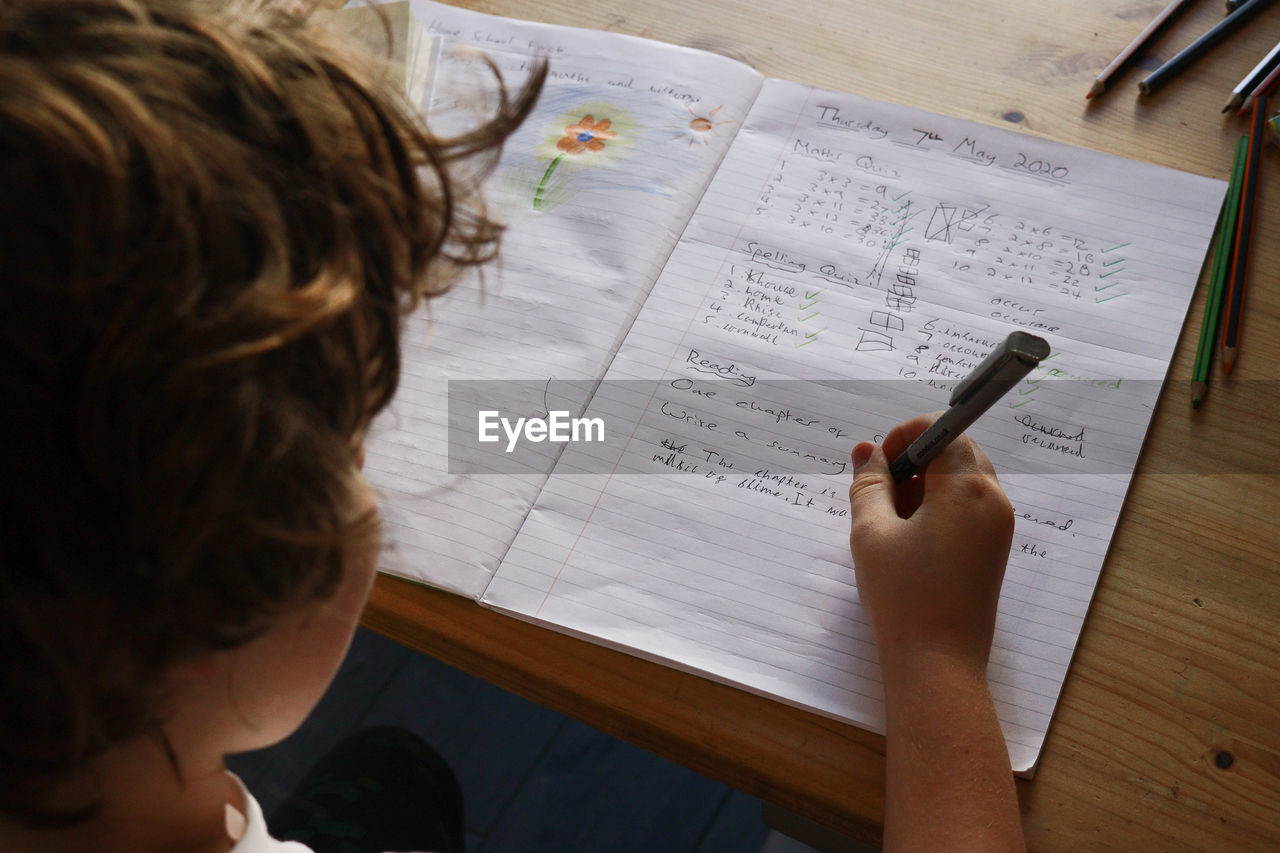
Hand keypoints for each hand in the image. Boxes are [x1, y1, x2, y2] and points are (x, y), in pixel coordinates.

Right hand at [848, 413, 1013, 676]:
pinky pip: (968, 507)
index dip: (904, 436)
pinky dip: (938, 507)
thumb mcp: (871, 532)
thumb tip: (867, 451)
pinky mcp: (994, 548)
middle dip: (915, 459)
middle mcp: (993, 500)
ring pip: (961, 479)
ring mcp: (998, 526)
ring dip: (925, 484)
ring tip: (891, 520)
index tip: (878, 464)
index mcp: (968, 488)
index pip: (942, 430)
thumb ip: (869, 483)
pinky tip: (909, 538)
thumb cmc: (902, 595)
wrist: (938, 662)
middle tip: (880, 491)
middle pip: (956, 452)